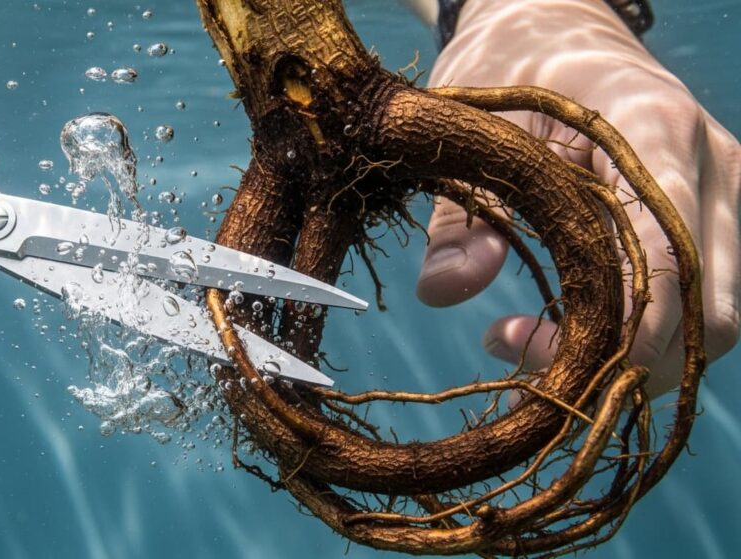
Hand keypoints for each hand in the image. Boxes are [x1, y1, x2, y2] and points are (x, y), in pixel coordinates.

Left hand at [415, 0, 740, 395]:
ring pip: (716, 315)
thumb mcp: (471, 132)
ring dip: (637, 356)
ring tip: (533, 343)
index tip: (543, 360)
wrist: (555, 26)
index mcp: (653, 126)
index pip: (667, 255)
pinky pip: (699, 297)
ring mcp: (723, 189)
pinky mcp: (713, 212)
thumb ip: (459, 218)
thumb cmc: (512, 69)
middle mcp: (710, 161)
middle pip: (709, 308)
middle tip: (530, 364)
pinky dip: (647, 333)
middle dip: (628, 362)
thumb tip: (443, 294)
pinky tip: (571, 326)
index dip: (625, 330)